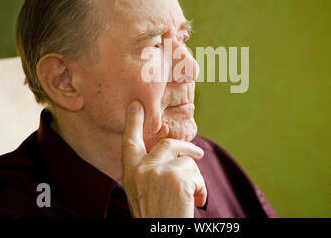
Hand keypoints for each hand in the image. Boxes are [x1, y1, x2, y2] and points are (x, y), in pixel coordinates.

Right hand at [121, 101, 206, 217]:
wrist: (162, 236)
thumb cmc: (156, 216)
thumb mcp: (144, 192)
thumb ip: (149, 171)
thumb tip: (169, 153)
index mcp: (130, 173)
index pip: (129, 142)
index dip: (133, 122)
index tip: (136, 105)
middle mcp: (141, 169)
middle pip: (169, 144)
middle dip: (187, 148)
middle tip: (199, 153)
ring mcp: (158, 171)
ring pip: (186, 160)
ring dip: (195, 178)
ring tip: (193, 197)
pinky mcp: (176, 177)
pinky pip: (196, 173)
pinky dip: (201, 188)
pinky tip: (196, 202)